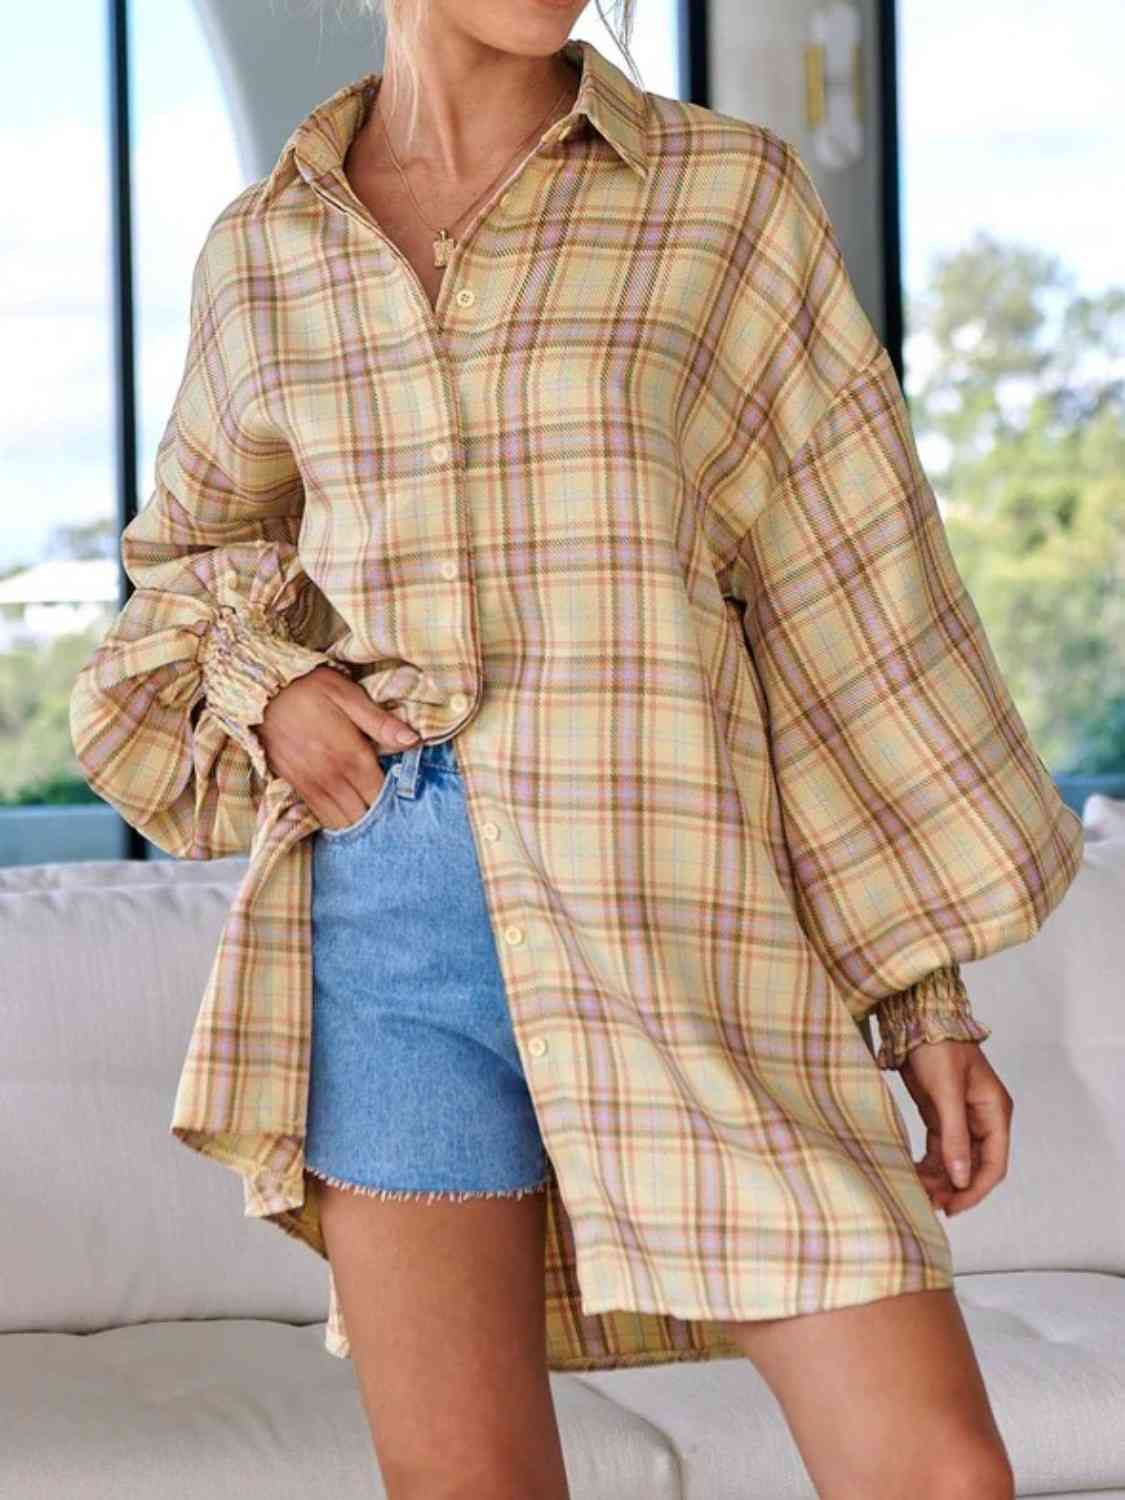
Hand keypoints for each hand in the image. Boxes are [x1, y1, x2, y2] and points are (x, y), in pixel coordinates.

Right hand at [258, 665, 418, 829]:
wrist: (258, 693)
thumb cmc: (308, 688)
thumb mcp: (348, 695)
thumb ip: (381, 722)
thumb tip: (414, 741)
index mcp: (350, 756)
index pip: (381, 795)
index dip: (396, 801)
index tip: (406, 796)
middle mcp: (331, 777)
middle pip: (363, 815)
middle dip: (380, 817)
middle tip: (393, 810)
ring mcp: (311, 785)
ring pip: (341, 822)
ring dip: (359, 823)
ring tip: (372, 815)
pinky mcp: (295, 787)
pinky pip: (320, 817)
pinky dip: (337, 821)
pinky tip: (348, 814)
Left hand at [897, 1040, 1012, 1217]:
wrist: (917, 1020)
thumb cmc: (938, 1046)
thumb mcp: (946, 1091)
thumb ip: (954, 1135)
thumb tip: (961, 1177)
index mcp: (995, 1113)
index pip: (994, 1164)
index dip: (975, 1189)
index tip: (953, 1206)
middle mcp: (982, 1119)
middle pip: (975, 1167)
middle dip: (955, 1187)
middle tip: (929, 1202)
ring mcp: (961, 1119)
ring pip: (955, 1161)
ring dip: (940, 1179)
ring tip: (918, 1192)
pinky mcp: (940, 1115)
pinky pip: (939, 1149)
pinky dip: (928, 1164)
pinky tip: (914, 1175)